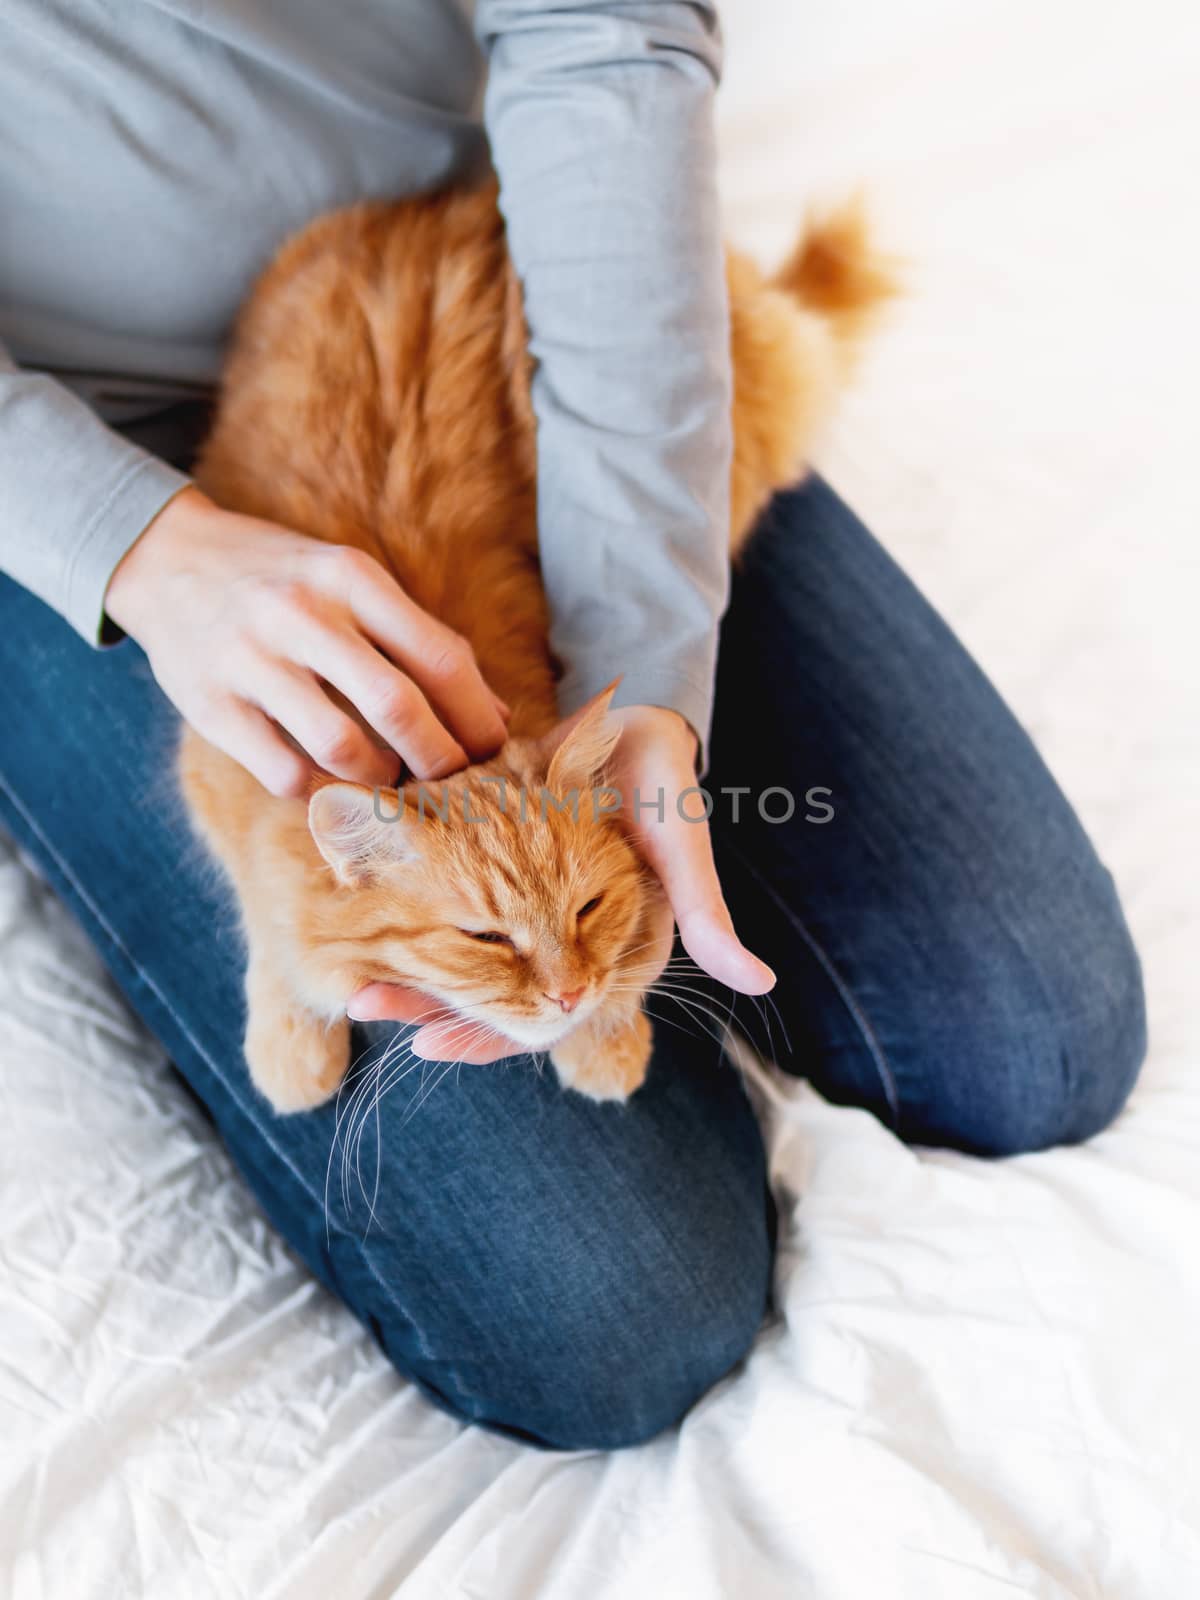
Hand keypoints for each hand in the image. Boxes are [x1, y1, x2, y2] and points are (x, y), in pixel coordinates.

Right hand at [106, 487, 508, 795]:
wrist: (164, 558)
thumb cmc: (282, 578)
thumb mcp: (351, 584)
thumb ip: (421, 642)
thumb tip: (497, 715)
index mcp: (351, 577)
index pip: (441, 658)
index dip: (478, 716)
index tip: (494, 750)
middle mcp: (302, 614)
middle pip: (398, 706)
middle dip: (441, 758)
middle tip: (454, 781)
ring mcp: (252, 660)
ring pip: (341, 747)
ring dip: (381, 777)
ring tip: (390, 776)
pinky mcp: (212, 705)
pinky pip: (283, 773)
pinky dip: (321, 791)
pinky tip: (333, 783)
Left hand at [351, 703, 774, 1060]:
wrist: (631, 723)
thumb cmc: (662, 783)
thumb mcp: (681, 841)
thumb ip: (705, 910)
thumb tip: (758, 982)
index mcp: (606, 954)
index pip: (545, 1016)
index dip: (491, 1035)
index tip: (429, 1045)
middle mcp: (564, 944)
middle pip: (492, 997)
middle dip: (431, 1006)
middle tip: (364, 1004)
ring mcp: (531, 915)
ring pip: (467, 963)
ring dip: (413, 973)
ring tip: (355, 981)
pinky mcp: (502, 881)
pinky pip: (456, 917)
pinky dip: (416, 922)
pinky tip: (367, 919)